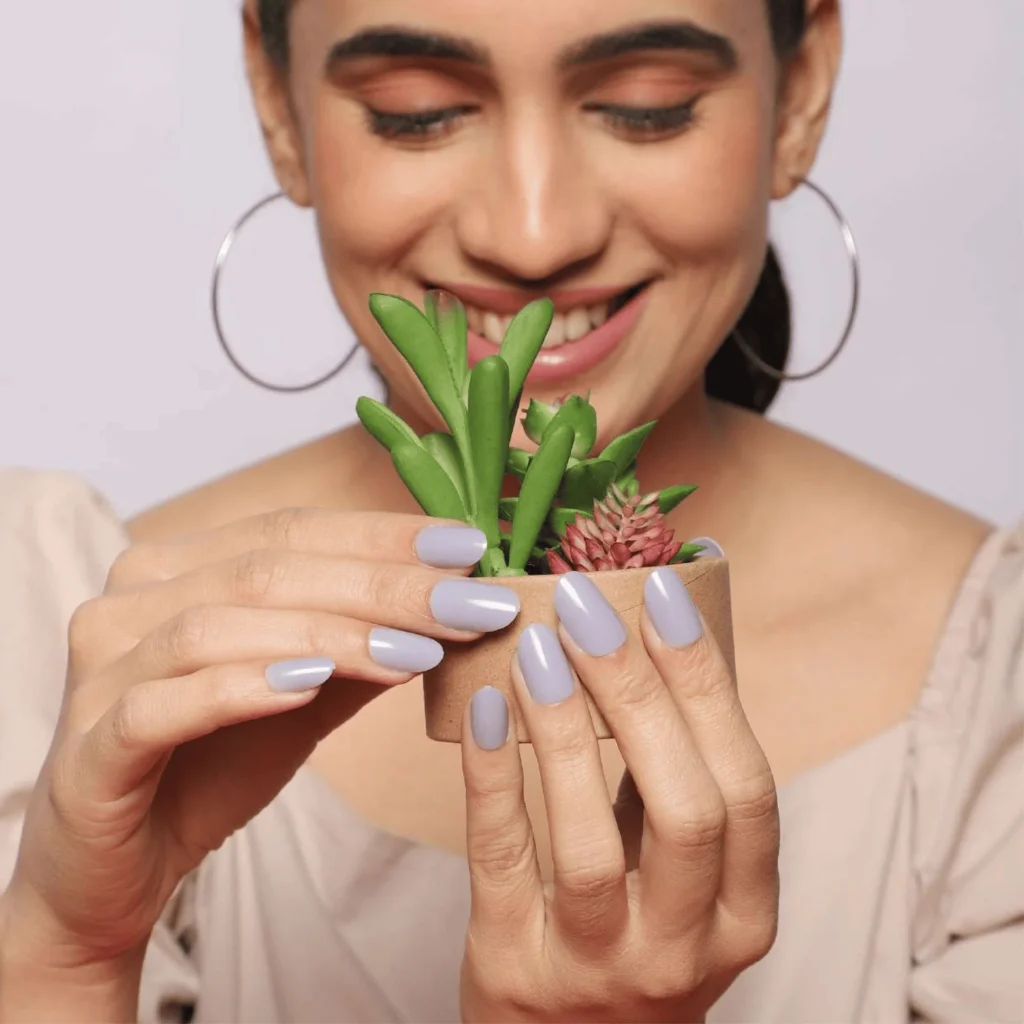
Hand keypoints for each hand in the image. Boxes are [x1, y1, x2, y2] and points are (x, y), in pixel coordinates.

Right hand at [1, 510, 517, 1002]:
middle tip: (469, 603)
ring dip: (331, 635)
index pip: (291, 529)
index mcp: (177, 569)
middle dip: (382, 586)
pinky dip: (243, 688)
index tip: (467, 548)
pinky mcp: (87, 747)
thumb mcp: (305, 697)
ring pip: (219, 625)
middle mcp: (131, 602)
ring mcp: (100, 671)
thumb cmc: (211, 768)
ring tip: (417, 651)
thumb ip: (361, 647)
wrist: (118, 872)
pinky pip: (165, 702)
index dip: (382, 535)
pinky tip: (313, 685)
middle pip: (266, 570)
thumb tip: (449, 601)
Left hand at [459, 567, 778, 1023]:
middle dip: (640, 694)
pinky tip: (488, 709)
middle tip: (591, 609)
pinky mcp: (515, 967)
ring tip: (541, 647)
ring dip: (567, 731)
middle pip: (686, 809)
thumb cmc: (633, 938)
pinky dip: (495, 777)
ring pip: (592, 842)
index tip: (665, 598)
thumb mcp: (682, 878)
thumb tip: (645, 645)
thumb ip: (674, 784)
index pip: (749, 787)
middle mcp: (686, 947)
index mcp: (745, 912)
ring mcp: (600, 966)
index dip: (707, 686)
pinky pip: (503, 861)